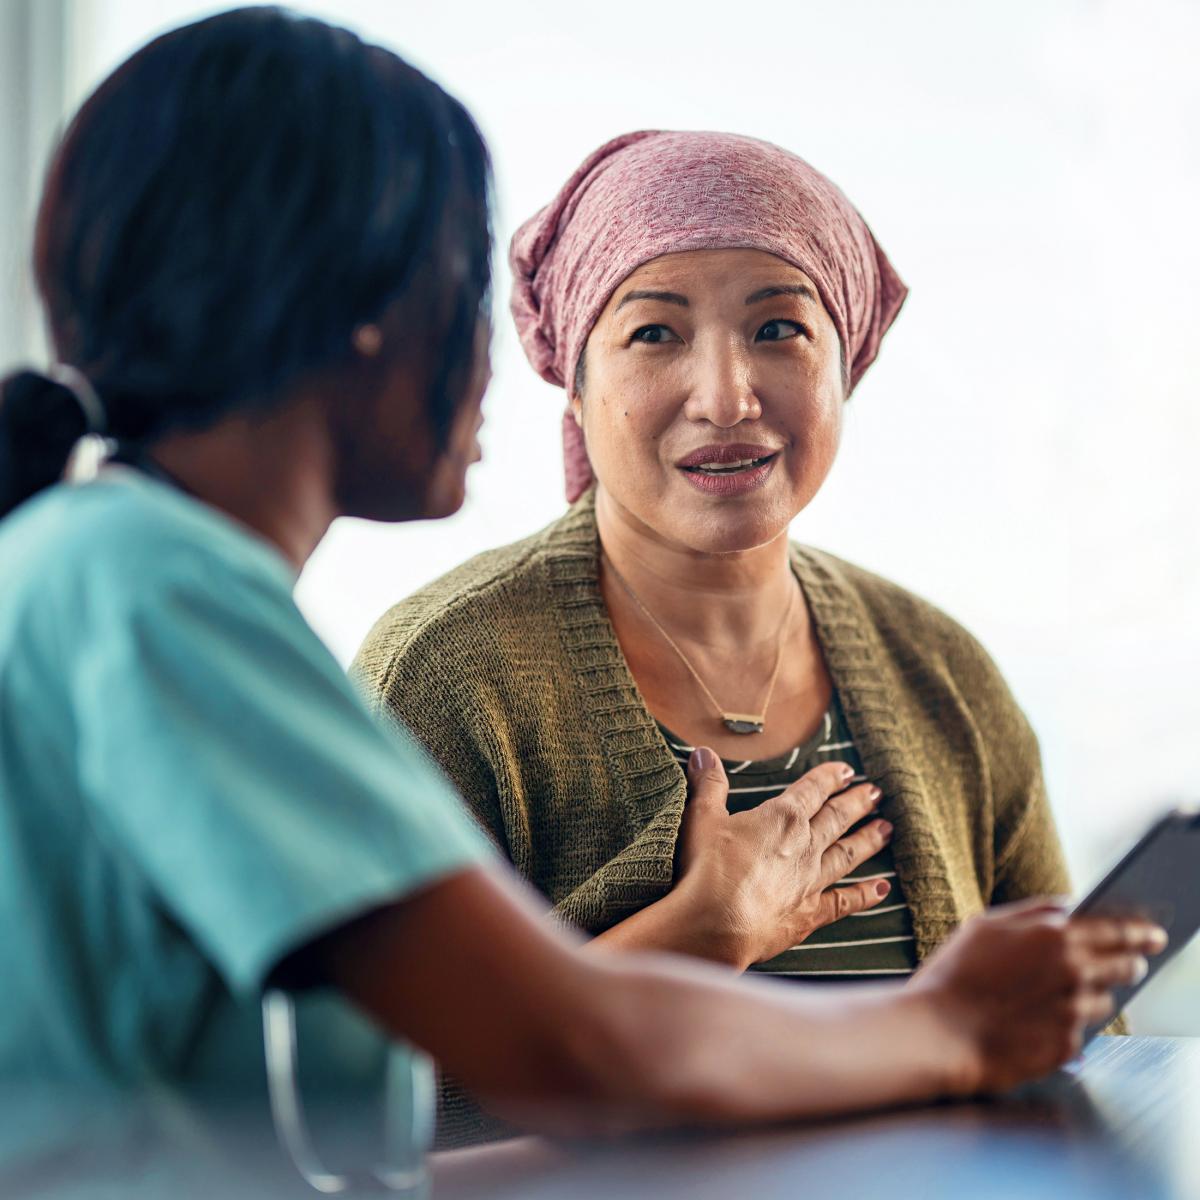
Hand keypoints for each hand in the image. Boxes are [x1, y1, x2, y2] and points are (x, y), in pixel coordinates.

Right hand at [676, 747, 894, 969]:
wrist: (717, 922)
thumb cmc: (708, 867)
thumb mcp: (702, 817)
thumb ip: (709, 784)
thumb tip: (704, 753)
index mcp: (782, 817)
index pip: (812, 790)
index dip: (830, 777)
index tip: (846, 770)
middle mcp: (805, 845)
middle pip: (837, 819)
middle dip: (857, 803)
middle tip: (876, 793)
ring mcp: (811, 881)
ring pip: (847, 855)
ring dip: (868, 840)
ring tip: (887, 829)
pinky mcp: (810, 914)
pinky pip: (844, 901)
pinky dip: (865, 895)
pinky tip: (883, 889)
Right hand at [910, 898, 1167, 1093]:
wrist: (938, 1032)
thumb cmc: (954, 974)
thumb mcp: (984, 925)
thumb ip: (1033, 911)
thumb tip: (1068, 905)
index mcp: (1054, 936)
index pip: (1119, 931)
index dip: (1140, 931)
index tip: (1153, 934)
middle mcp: (1074, 972)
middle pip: (1126, 966)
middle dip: (1130, 962)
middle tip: (1129, 963)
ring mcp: (1074, 1011)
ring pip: (1105, 1000)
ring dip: (1090, 995)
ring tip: (1055, 996)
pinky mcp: (1068, 1045)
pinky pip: (1081, 1030)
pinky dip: (1066, 1023)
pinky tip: (1035, 1020)